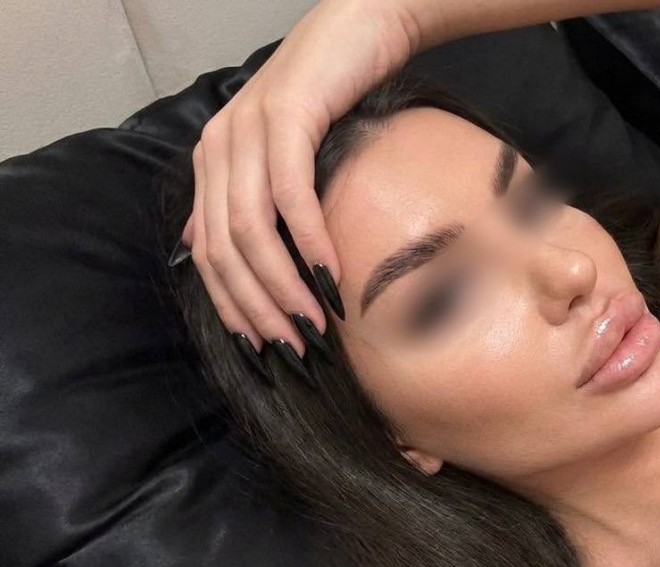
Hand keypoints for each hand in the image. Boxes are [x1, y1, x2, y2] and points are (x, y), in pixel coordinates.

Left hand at [178, 0, 421, 358]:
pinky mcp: (285, 118)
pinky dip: (310, 242)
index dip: (233, 309)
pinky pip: (289, 195)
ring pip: (250, 230)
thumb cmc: (334, 99)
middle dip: (258, 310)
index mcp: (213, 165)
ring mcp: (247, 131)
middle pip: (224, 252)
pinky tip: (331, 276)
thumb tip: (206, 254)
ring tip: (315, 326)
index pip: (208, 256)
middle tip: (295, 351)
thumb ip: (247, 202)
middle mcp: (218, 149)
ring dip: (282, 287)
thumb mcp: (282, 157)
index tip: (265, 352)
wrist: (364, 26)